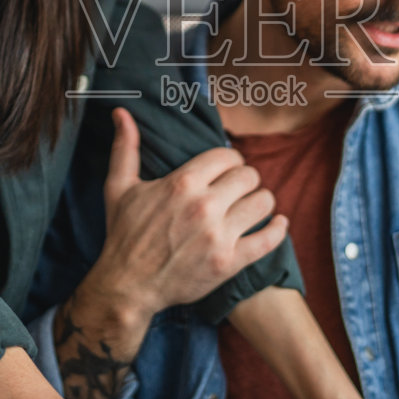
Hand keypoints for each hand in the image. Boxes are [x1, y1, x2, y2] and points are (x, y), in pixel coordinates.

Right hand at [84, 108, 289, 321]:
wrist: (127, 286)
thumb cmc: (123, 235)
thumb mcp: (119, 187)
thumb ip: (125, 148)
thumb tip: (120, 112)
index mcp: (182, 183)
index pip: (228, 156)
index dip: (230, 161)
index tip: (226, 170)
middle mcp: (204, 206)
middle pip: (249, 176)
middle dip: (246, 179)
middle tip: (238, 188)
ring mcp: (219, 236)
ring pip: (264, 202)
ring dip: (261, 201)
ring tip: (252, 205)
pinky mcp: (229, 263)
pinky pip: (268, 240)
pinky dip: (278, 229)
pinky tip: (279, 223)